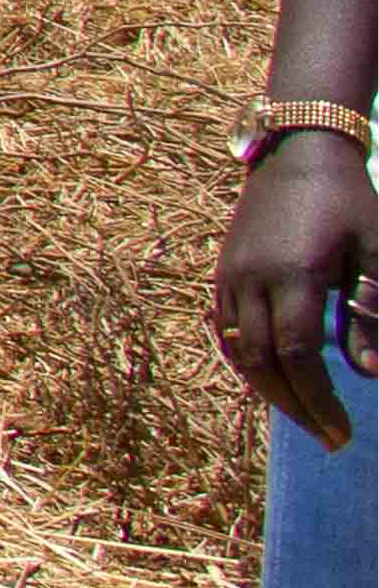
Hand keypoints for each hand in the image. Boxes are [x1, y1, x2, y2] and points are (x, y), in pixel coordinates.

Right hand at [218, 138, 368, 445]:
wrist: (297, 150)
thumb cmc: (348, 201)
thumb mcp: (374, 252)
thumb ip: (372, 312)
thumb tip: (369, 373)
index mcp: (291, 275)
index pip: (296, 356)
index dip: (318, 400)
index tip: (342, 433)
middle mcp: (251, 279)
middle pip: (261, 362)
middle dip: (295, 406)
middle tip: (328, 437)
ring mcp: (230, 275)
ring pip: (237, 350)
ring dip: (269, 390)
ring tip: (303, 414)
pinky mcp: (223, 271)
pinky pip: (225, 329)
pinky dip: (246, 361)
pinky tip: (271, 377)